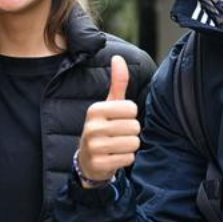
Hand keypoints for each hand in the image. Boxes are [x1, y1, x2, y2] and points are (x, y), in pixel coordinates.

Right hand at [77, 55, 140, 182]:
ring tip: (117, 146)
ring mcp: (94, 146)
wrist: (88, 160)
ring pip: (133, 143)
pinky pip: (128, 158)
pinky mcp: (99, 164)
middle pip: (134, 127)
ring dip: (130, 146)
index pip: (132, 108)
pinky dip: (125, 159)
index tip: (118, 120)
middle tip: (118, 135)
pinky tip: (114, 157)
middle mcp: (92, 127)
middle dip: (131, 133)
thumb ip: (118, 83)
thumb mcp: (109, 105)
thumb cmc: (103, 127)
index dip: (130, 116)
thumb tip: (118, 58)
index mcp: (95, 110)